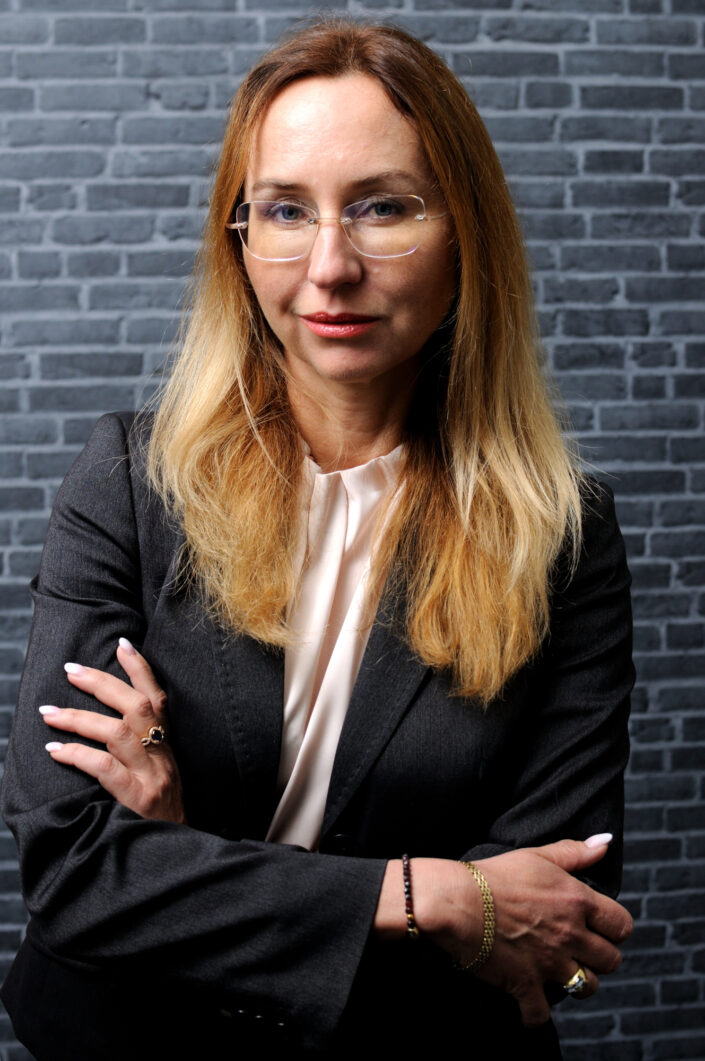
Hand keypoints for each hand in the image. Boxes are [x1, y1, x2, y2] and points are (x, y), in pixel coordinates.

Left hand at [41, 638, 185, 823]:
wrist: (178, 852)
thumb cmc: (160, 813)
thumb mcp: (158, 773)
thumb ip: (142, 747)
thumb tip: (106, 720)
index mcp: (168, 745)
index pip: (158, 698)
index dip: (141, 669)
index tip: (121, 644)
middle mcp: (163, 755)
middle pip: (137, 707)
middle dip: (102, 684)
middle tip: (71, 671)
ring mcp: (152, 776)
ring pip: (118, 732)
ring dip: (79, 718)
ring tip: (48, 713)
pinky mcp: (137, 799)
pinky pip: (105, 768)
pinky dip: (78, 755)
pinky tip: (55, 750)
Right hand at [377, 837, 632, 1026]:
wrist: (456, 900)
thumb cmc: (494, 874)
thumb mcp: (536, 855)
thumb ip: (574, 852)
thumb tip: (605, 843)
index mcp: (577, 901)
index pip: (622, 925)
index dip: (614, 928)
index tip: (600, 927)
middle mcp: (570, 934)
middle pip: (612, 960)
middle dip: (599, 956)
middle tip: (581, 950)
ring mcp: (549, 962)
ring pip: (587, 987)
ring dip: (577, 983)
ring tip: (562, 974)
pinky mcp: (525, 984)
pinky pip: (542, 1014)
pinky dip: (535, 1012)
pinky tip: (529, 1002)